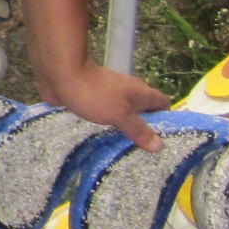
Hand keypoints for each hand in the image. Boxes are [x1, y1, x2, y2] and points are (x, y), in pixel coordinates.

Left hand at [42, 61, 168, 149]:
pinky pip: (106, 115)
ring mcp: (110, 96)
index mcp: (140, 93)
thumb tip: (159, 145)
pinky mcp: (93, 101)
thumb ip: (138, 129)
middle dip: (145, 129)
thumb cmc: (95, 94)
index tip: (164, 140)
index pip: (162, 104)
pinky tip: (104, 142)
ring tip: (126, 152)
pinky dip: (107, 127)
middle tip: (144, 152)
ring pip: (124, 114)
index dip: (166, 119)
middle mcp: (128, 93)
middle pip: (144, 111)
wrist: (62, 76)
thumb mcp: (120, 114)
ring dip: (125, 129)